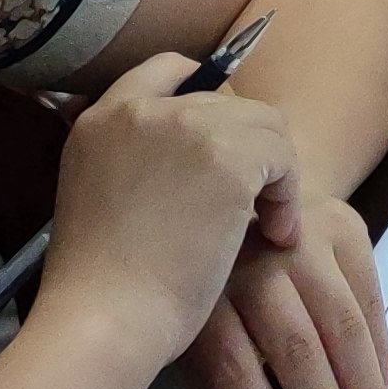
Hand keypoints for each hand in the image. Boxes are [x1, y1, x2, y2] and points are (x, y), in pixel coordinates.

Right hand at [38, 54, 302, 383]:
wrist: (103, 320)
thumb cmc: (100, 287)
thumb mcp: (99, 198)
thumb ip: (136, 162)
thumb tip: (197, 160)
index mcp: (100, 119)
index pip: (167, 69)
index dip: (208, 92)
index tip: (229, 137)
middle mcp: (141, 109)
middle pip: (227, 101)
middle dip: (248, 149)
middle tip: (253, 202)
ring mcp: (186, 126)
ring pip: (263, 124)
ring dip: (273, 174)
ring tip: (267, 225)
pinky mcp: (227, 155)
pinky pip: (283, 157)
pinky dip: (288, 197)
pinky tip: (275, 235)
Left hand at [184, 187, 387, 388]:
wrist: (254, 199)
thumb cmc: (220, 288)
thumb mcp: (200, 341)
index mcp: (207, 300)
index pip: (237, 370)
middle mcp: (254, 266)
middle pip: (297, 348)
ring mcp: (303, 242)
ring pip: (342, 326)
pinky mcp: (346, 230)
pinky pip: (371, 302)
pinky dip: (381, 353)